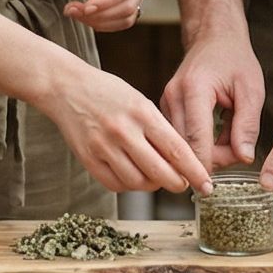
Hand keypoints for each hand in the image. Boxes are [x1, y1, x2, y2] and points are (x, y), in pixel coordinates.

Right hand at [38, 59, 212, 195]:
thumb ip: (159, 129)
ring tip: (155, 175)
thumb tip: (181, 161)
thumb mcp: (140, 101)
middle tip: (182, 184)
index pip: (177, 150)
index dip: (195, 171)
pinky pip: (115, 185)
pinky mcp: (88, 159)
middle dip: (177, 184)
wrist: (65, 87)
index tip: (206, 184)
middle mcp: (123, 131)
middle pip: (160, 173)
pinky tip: (132, 174)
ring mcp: (103, 147)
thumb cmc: (108, 92)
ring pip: (138, 183)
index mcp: (142, 113)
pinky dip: (128, 185)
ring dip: (152, 185)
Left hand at [65, 0, 153, 32]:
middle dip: (99, 15)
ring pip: (127, 17)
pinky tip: (84, 15)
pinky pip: (122, 18)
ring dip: (100, 22)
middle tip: (70, 10)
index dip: (105, 2)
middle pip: (127, 7)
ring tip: (73, 12)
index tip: (83, 8)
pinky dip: (104, 22)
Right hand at [162, 26, 266, 169]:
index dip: (206, 166)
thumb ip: (247, 125)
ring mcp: (165, 102)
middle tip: (238, 152)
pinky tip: (216, 135)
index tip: (215, 186)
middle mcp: (173, 96)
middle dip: (211, 160)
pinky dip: (197, 144)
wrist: (213, 36)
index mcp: (194, 89)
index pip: (196, 139)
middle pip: (184, 147)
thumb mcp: (251, 90)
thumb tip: (244, 158)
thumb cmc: (234, 59)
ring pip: (179, 145)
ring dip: (204, 153)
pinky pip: (177, 137)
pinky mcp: (164, 108)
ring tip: (230, 139)